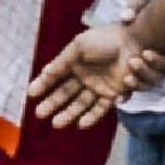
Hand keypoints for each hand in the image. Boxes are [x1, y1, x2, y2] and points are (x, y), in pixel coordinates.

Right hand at [31, 22, 164, 130]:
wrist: (133, 42)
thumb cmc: (105, 40)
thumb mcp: (78, 47)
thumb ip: (62, 62)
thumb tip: (43, 74)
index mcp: (75, 64)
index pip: (55, 77)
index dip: (43, 86)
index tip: (31, 95)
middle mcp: (85, 77)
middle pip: (65, 94)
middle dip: (52, 104)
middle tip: (39, 114)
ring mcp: (99, 87)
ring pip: (80, 105)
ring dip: (68, 114)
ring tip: (56, 124)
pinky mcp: (114, 94)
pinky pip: (101, 108)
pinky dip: (91, 117)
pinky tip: (81, 124)